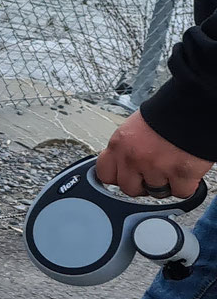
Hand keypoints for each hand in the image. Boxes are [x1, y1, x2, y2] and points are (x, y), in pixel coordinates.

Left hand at [96, 110, 212, 198]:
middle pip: (129, 189)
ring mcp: (156, 167)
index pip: (104, 173)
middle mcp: (133, 157)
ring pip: (156, 192)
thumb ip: (129, 147)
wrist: (193, 106)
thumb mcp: (136, 127)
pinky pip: (180, 192)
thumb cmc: (167, 112)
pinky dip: (185, 186)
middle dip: (142, 185)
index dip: (117, 178)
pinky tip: (186, 172)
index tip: (125, 177)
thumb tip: (126, 164)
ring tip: (172, 167)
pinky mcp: (181, 173)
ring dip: (166, 183)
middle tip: (153, 174)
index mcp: (119, 143)